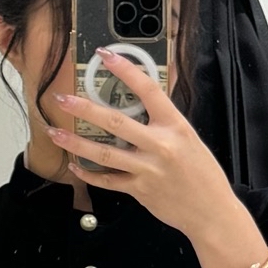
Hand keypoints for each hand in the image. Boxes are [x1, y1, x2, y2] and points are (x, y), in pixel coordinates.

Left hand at [46, 54, 258, 262]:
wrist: (212, 212)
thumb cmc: (203, 174)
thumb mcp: (189, 139)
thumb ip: (165, 124)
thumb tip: (141, 106)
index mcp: (175, 126)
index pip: (148, 90)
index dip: (125, 70)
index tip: (106, 55)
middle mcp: (160, 145)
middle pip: (115, 123)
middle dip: (84, 109)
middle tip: (62, 100)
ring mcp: (147, 169)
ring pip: (103, 154)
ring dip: (75, 143)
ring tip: (55, 133)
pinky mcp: (139, 190)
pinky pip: (107, 180)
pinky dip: (88, 174)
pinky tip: (75, 166)